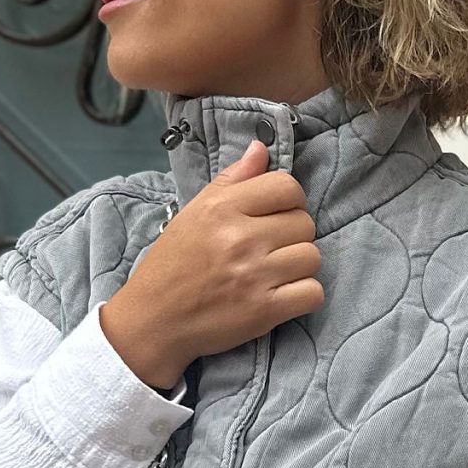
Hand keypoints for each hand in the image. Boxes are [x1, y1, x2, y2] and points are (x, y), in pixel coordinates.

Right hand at [99, 137, 322, 391]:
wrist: (154, 319)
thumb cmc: (174, 263)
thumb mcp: (194, 212)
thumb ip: (232, 179)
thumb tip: (262, 148)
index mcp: (221, 208)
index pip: (287, 187)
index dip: (289, 200)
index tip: (275, 215)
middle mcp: (240, 238)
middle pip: (305, 223)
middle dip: (293, 235)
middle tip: (270, 249)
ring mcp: (255, 275)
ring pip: (312, 257)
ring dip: (299, 267)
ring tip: (274, 273)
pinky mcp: (265, 310)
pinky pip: (313, 293)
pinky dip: (303, 296)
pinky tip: (283, 295)